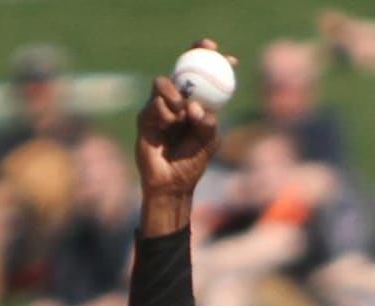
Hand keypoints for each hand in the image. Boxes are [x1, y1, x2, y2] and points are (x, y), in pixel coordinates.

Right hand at [135, 40, 231, 199]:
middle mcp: (177, 101)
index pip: (205, 77)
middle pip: (181, 68)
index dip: (215, 63)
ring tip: (182, 113)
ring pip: (163, 83)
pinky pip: (154, 104)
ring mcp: (159, 107)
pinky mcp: (145, 117)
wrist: (172, 183)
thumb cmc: (192, 162)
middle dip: (194, 54)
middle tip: (204, 54)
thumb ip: (208, 123)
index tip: (230, 58)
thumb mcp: (209, 142)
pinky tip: (170, 123)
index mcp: (196, 104)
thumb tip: (196, 106)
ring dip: (175, 94)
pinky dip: (165, 111)